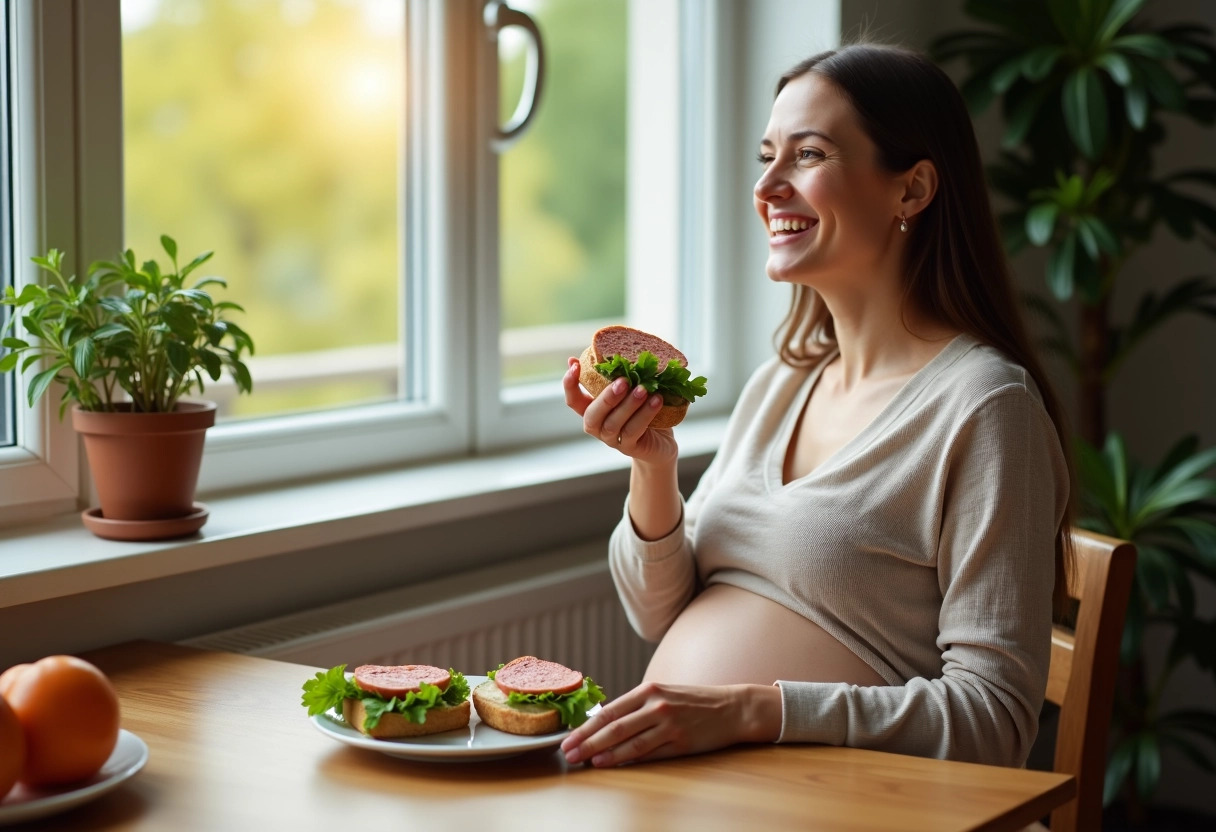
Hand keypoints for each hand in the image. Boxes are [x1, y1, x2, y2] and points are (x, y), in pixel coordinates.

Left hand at [560, 681, 782, 766]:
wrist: (733, 707)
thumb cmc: (695, 701)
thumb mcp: (664, 694)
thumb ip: (637, 707)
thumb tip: (605, 721)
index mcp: (649, 690)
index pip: (609, 710)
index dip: (585, 726)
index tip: (567, 739)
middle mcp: (656, 705)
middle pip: (613, 726)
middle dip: (587, 741)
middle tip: (568, 754)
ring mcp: (669, 724)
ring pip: (628, 741)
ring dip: (603, 753)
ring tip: (585, 761)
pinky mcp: (681, 741)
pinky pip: (649, 753)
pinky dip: (627, 759)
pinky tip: (612, 763)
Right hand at [563, 357, 677, 465]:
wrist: (661, 444)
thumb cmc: (645, 413)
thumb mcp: (633, 392)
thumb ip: (624, 378)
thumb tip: (624, 351)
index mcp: (594, 410)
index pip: (573, 400)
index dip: (570, 384)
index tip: (574, 364)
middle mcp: (598, 426)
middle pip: (592, 415)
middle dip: (606, 397)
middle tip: (623, 381)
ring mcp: (612, 440)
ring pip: (613, 424)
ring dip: (628, 405)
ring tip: (643, 390)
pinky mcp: (629, 448)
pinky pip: (633, 432)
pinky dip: (644, 415)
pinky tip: (656, 401)